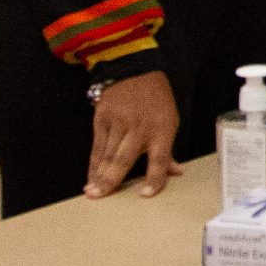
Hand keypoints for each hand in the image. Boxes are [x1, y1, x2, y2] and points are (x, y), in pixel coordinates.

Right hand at [84, 70, 181, 199]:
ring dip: (98, 175)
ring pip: (107, 154)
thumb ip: (168, 149)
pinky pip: (97, 146)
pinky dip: (93, 163)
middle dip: (112, 180)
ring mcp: (119, 122)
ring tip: (92, 192)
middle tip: (101, 197)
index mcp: (162, 129)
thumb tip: (175, 172)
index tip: (145, 195)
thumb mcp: (170, 119)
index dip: (154, 179)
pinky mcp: (103, 118)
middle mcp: (140, 127)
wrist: (134, 68)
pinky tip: (90, 176)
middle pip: (124, 159)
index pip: (159, 160)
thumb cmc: (156, 98)